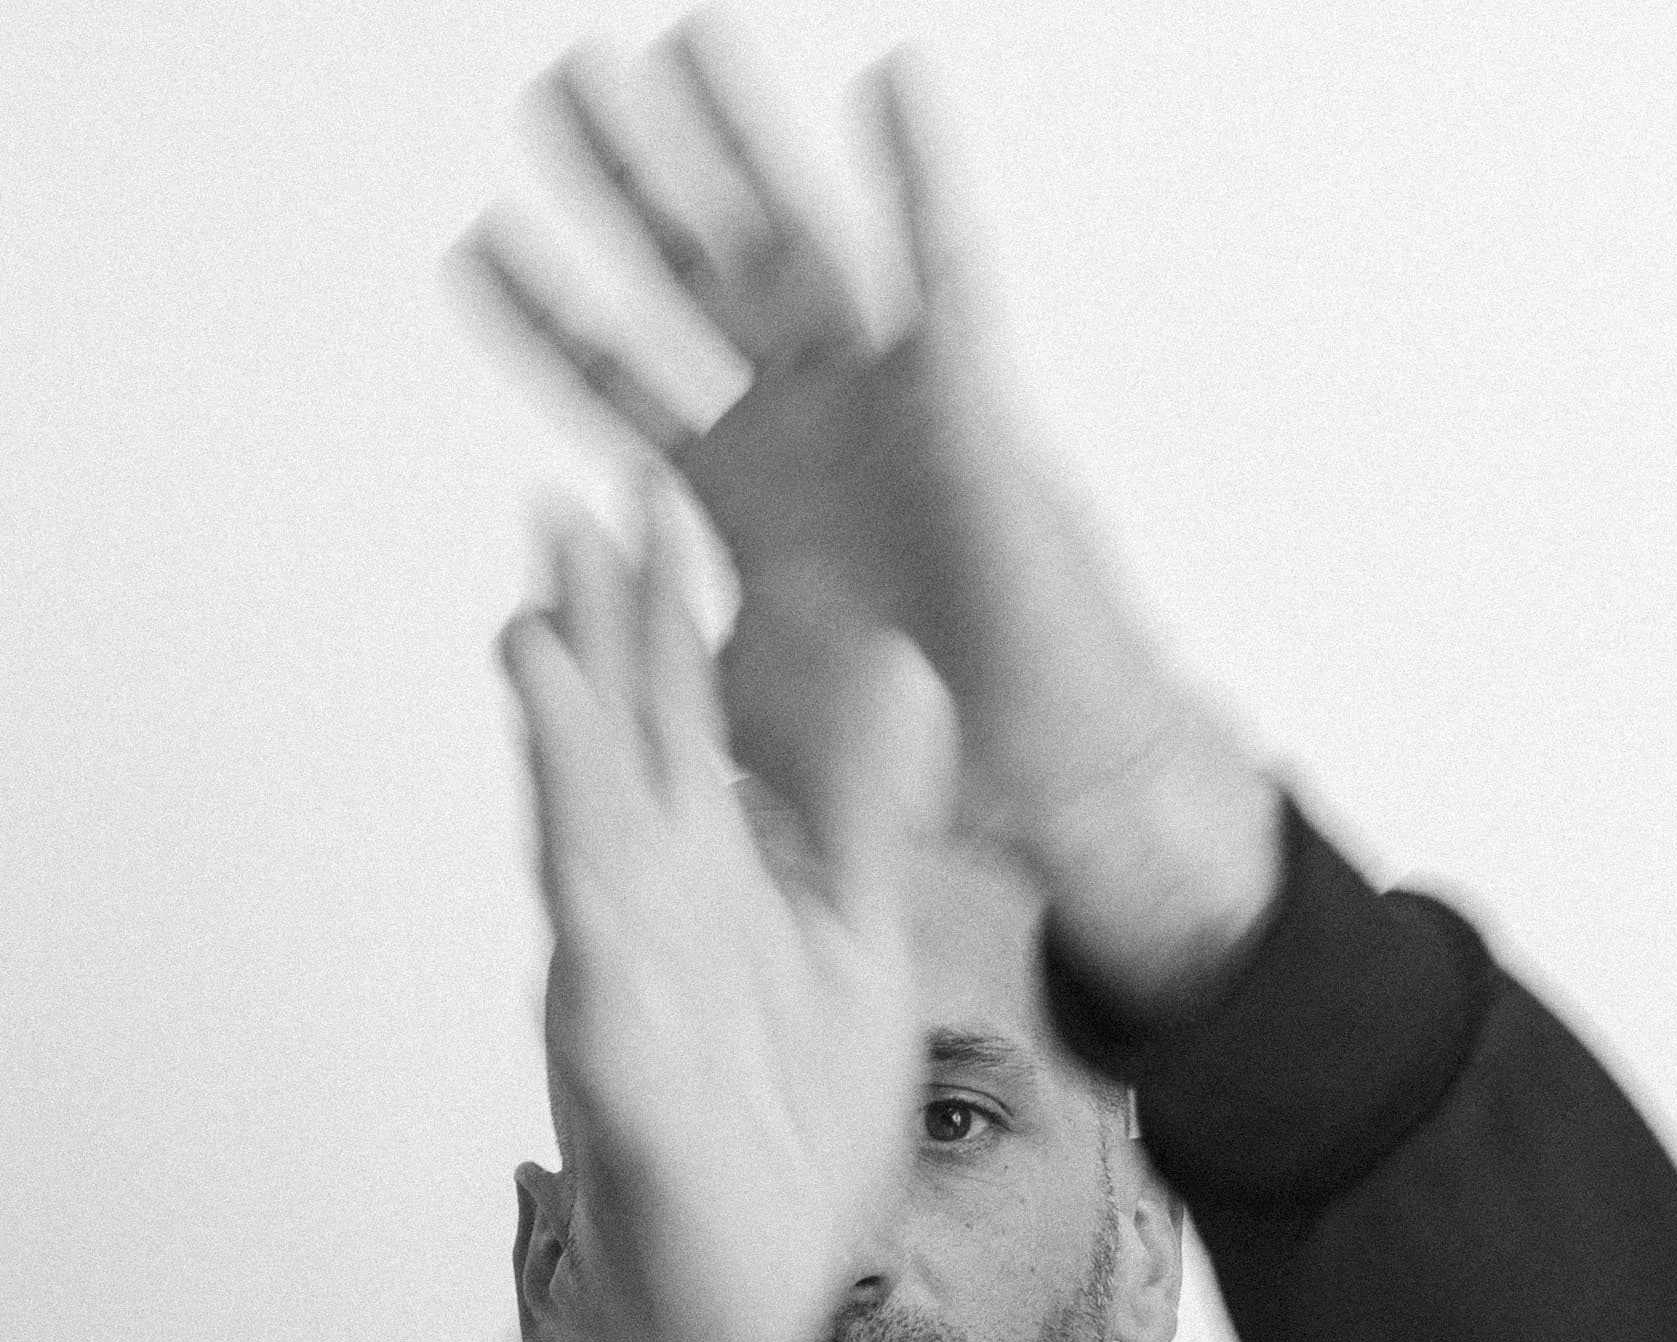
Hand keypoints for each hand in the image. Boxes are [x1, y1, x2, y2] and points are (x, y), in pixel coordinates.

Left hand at [459, 11, 1277, 997]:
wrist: (1032, 766)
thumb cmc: (916, 741)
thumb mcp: (744, 703)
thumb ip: (656, 661)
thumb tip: (557, 651)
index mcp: (746, 492)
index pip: (624, 382)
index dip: (551, 321)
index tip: (475, 249)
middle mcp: (806, 424)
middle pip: (693, 282)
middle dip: (625, 189)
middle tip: (557, 91)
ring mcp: (883, 400)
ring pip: (794, 245)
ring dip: (739, 145)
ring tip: (678, 43)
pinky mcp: (964, 403)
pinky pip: (940, 272)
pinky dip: (918, 180)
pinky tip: (890, 84)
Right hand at [499, 484, 945, 1341]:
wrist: (737, 1299)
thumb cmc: (777, 1133)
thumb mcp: (855, 944)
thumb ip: (862, 815)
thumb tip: (897, 668)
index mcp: (709, 881)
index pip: (677, 724)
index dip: (664, 614)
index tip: (654, 495)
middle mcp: (651, 920)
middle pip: (614, 757)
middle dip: (591, 641)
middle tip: (565, 507)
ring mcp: (629, 999)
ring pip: (582, 857)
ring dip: (557, 758)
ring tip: (531, 640)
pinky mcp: (630, 1091)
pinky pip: (605, 1007)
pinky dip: (594, 941)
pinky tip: (583, 875)